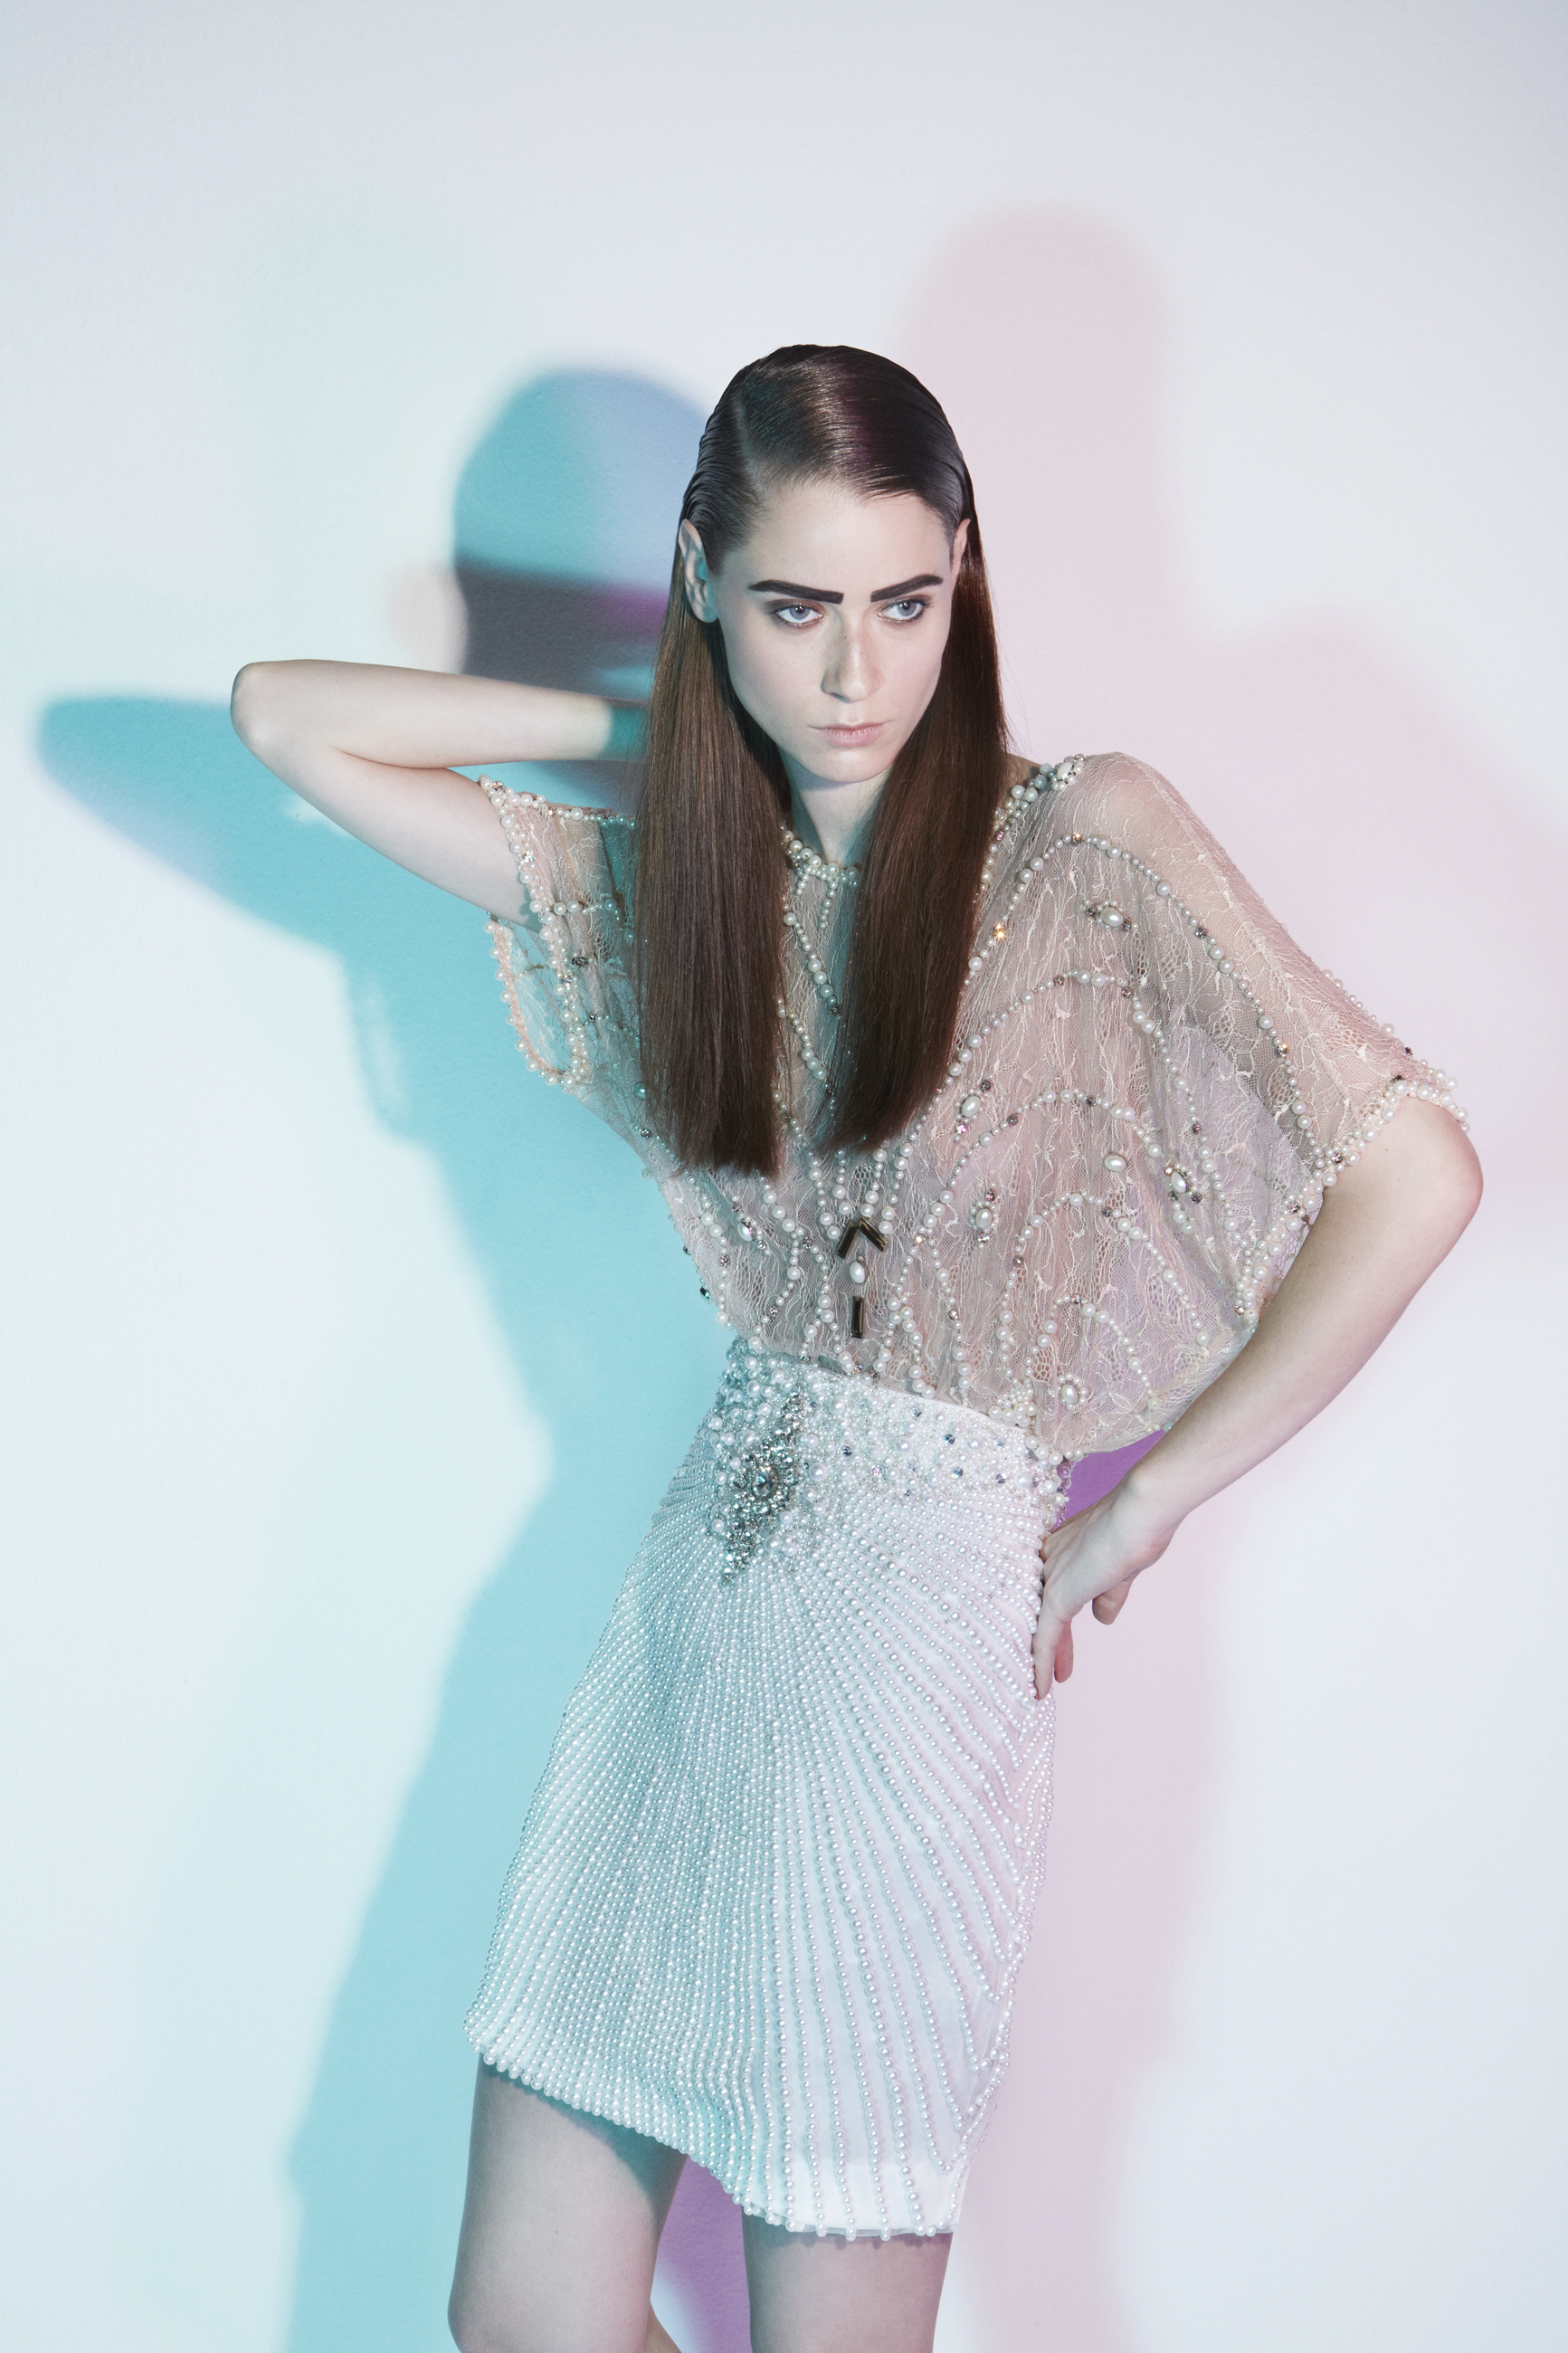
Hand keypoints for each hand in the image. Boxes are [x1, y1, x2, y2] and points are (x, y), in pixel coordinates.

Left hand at [1032, 1482, 1176, 1691]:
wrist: (1141, 1513)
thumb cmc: (1139, 1529)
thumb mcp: (1121, 1571)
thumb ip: (1108, 1595)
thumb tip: (1102, 1618)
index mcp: (1061, 1548)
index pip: (1053, 1590)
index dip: (1057, 1617)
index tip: (1063, 1639)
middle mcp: (1048, 1561)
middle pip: (1042, 1609)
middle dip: (1051, 1641)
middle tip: (1056, 1668)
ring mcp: (1051, 1578)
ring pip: (1040, 1625)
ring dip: (1044, 1658)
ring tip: (1044, 1686)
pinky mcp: (1058, 1596)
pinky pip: (1044, 1637)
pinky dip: (1041, 1664)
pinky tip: (1041, 1688)